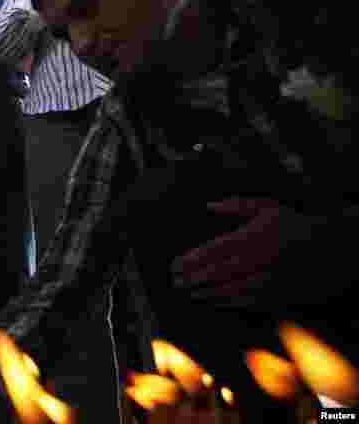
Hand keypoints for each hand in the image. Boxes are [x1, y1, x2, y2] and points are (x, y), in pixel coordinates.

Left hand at [171, 198, 306, 306]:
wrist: (333, 250)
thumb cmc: (296, 226)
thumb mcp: (268, 208)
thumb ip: (237, 205)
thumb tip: (208, 205)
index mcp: (252, 237)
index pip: (213, 250)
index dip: (191, 260)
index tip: (175, 264)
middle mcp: (258, 260)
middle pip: (216, 272)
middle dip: (192, 278)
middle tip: (175, 281)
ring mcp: (268, 280)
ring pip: (229, 289)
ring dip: (205, 292)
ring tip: (189, 292)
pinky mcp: (278, 295)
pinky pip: (247, 301)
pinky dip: (227, 302)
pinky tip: (213, 300)